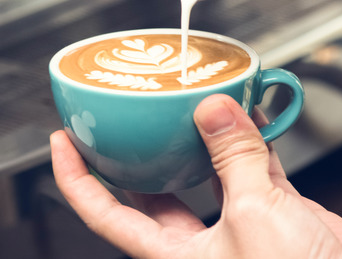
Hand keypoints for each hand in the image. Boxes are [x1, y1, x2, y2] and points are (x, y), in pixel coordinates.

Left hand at [51, 94, 341, 258]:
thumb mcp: (254, 213)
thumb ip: (233, 157)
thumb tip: (214, 110)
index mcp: (174, 253)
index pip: (107, 213)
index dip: (78, 179)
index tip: (63, 141)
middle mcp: (202, 240)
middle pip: (156, 187)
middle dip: (144, 147)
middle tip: (132, 108)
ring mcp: (241, 224)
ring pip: (210, 171)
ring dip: (207, 134)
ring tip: (196, 97)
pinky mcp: (279, 213)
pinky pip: (258, 166)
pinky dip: (257, 138)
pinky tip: (254, 111)